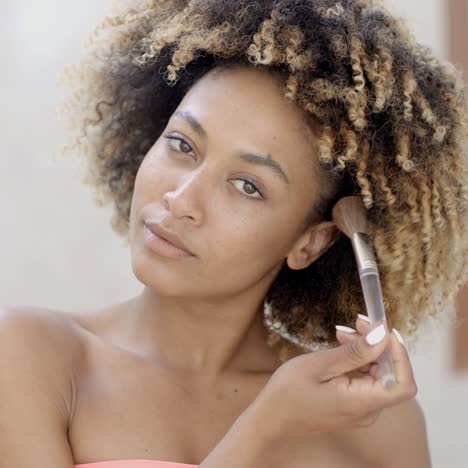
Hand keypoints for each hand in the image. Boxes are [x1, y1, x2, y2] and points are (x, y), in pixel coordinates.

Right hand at [249, 316, 416, 442]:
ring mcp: (360, 409)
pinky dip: (356, 360)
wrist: (270, 420)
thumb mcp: (319, 365)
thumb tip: (382, 336)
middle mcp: (367, 410)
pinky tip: (341, 346)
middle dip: (377, 344)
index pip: (404, 384)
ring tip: (341, 332)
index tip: (384, 330)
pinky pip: (363, 380)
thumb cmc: (288, 394)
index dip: (401, 355)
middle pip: (389, 373)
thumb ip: (354, 353)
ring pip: (376, 374)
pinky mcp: (351, 406)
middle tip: (356, 322)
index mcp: (362, 403)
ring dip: (365, 350)